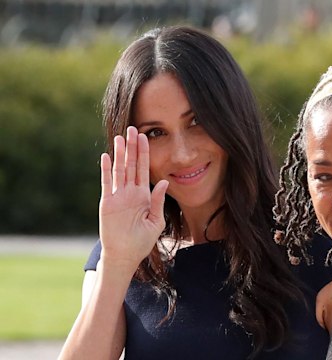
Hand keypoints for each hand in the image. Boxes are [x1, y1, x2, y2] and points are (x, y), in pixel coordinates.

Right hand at [99, 126, 168, 271]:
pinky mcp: (108, 203)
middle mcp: (130, 192)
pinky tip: (106, 156)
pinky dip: (106, 170)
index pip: (144, 169)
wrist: (125, 255)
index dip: (145, 153)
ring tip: (120, 137)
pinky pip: (107, 183)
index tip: (146, 137)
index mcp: (143, 195)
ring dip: (119, 154)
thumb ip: (158, 201)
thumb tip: (164, 181)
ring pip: (119, 170)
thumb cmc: (142, 241)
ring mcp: (118, 196)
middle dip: (132, 147)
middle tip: (133, 129)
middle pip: (131, 165)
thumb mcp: (155, 221)